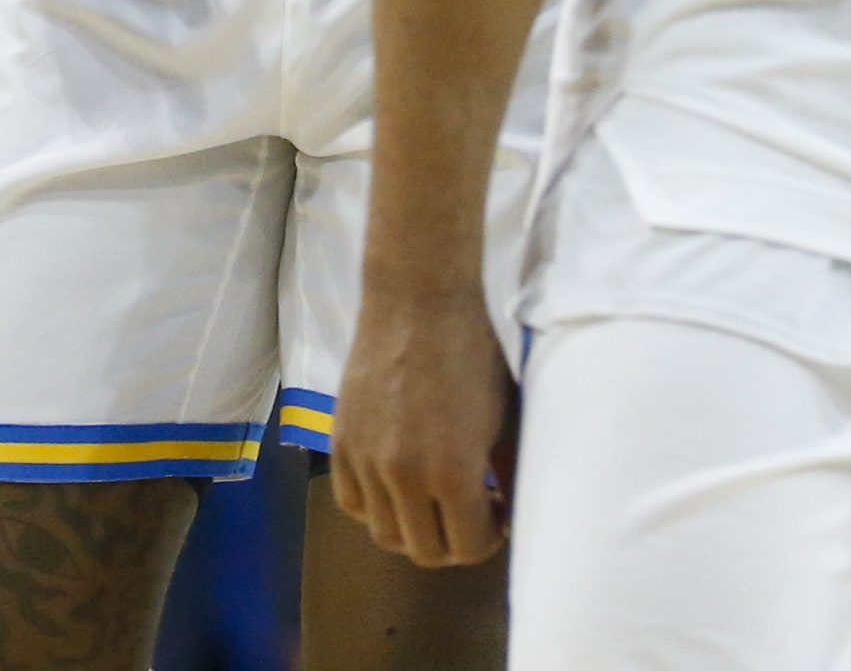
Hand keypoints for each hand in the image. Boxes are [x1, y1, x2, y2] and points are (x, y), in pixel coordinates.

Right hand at [331, 279, 515, 567]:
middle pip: (424, 551)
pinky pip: (351, 501)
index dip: (488, 539)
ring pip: (384, 534)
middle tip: (468, 512)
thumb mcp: (503, 416)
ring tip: (432, 500)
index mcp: (453, 471)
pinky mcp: (340, 440)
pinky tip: (397, 483)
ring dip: (414, 528)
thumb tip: (510, 511)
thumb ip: (505, 472)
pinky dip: (375, 505)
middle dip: (454, 541)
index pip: (467, 548)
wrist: (418, 298)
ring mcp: (366, 460)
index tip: (495, 515)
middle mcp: (404, 476)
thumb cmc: (473, 352)